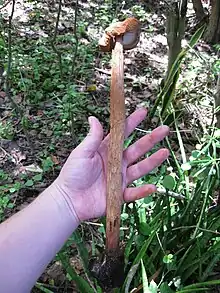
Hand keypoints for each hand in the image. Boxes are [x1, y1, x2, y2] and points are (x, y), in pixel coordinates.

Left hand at [54, 108, 168, 221]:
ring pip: (140, 168)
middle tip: (164, 129)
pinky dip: (143, 191)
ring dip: (153, 161)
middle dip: (151, 139)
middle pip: (137, 149)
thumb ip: (92, 137)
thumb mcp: (82, 153)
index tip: (144, 111)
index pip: (123, 134)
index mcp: (106, 151)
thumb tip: (93, 118)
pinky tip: (153, 187)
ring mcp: (119, 178)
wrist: (69, 200)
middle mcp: (116, 163)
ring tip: (165, 152)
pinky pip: (134, 193)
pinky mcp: (120, 194)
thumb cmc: (72, 174)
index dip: (133, 123)